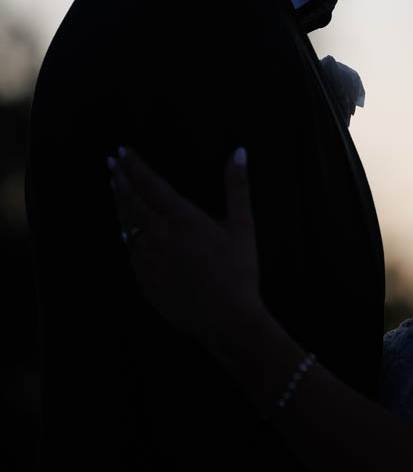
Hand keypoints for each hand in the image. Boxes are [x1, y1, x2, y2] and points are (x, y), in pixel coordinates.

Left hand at [109, 146, 261, 350]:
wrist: (227, 320)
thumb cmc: (239, 271)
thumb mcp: (243, 225)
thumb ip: (237, 186)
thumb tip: (238, 151)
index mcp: (183, 219)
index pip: (151, 184)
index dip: (135, 166)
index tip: (121, 151)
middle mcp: (160, 236)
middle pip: (131, 202)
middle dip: (120, 180)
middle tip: (111, 164)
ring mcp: (149, 260)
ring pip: (127, 226)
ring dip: (121, 205)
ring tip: (116, 190)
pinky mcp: (145, 281)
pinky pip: (132, 252)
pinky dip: (127, 234)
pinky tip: (127, 230)